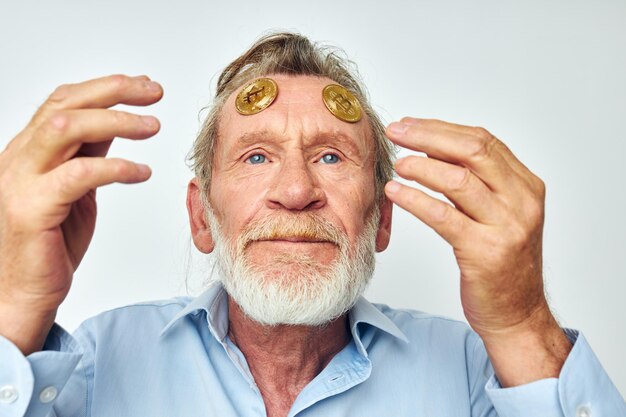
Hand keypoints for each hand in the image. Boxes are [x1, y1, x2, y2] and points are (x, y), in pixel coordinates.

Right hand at [0, 75, 162, 353]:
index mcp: (30, 150)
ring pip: (65, 127)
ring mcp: (21, 181)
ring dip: (115, 121)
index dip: (106, 87)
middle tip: (154, 92)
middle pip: (65, 104)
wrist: (21, 294)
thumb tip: (117, 122)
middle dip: (114, 91)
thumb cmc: (50, 244)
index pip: (64, 100)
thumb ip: (88, 153)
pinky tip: (142, 172)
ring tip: (153, 126)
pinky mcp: (32, 209)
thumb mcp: (75, 187)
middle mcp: (20, 158)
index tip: (144, 85)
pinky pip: (78, 175)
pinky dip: (115, 168)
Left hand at [384, 118, 570, 384]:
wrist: (516, 314)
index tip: (411, 124)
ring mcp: (506, 226)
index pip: (483, 141)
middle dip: (428, 136)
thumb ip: (477, 183)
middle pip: (473, 151)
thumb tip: (432, 149)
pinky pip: (444, 216)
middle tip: (397, 132)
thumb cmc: (501, 264)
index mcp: (526, 186)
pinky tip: (395, 192)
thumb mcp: (498, 215)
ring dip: (421, 166)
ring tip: (397, 163)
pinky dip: (415, 199)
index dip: (442, 129)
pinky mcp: (485, 251)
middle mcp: (522, 201)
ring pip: (459, 179)